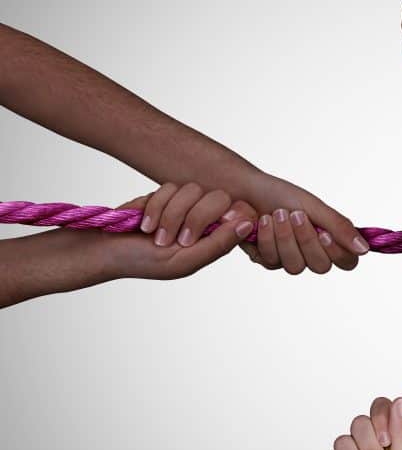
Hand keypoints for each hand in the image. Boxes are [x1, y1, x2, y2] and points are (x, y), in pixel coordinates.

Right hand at [105, 186, 255, 280]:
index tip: (215, 225)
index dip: (231, 215)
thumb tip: (248, 224)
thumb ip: (218, 244)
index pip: (241, 213)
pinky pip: (170, 187)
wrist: (105, 249)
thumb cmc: (145, 262)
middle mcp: (204, 219)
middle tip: (178, 240)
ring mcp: (184, 205)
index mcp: (215, 238)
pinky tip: (145, 224)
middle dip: (196, 217)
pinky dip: (155, 206)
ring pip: (193, 190)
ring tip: (156, 236)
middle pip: (218, 197)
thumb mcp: (184, 261)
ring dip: (171, 215)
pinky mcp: (164, 194)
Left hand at [235, 171, 368, 273]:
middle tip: (295, 214)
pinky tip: (262, 221)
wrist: (246, 190)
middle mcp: (312, 254)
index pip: (347, 261)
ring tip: (276, 213)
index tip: (325, 233)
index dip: (338, 252)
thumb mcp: (314, 206)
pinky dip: (267, 238)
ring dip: (284, 237)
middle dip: (306, 240)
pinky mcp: (268, 260)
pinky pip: (272, 261)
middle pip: (320, 266)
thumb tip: (364, 249)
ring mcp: (289, 260)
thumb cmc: (281, 194)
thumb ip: (340, 227)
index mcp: (329, 240)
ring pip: (295, 266)